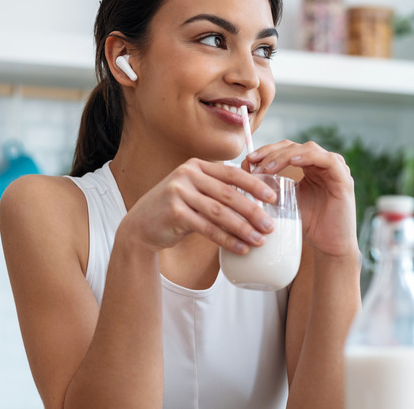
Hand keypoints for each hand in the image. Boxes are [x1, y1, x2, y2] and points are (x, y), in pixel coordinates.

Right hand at [119, 159, 276, 253]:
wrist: (140, 226)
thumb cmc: (175, 210)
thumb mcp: (195, 192)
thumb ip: (217, 191)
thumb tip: (257, 201)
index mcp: (197, 165)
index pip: (232, 173)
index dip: (255, 184)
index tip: (273, 197)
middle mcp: (187, 174)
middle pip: (228, 194)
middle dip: (253, 211)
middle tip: (270, 225)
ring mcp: (178, 192)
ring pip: (220, 212)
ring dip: (243, 228)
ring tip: (260, 240)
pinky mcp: (174, 212)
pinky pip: (208, 228)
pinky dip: (227, 240)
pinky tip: (241, 248)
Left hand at [243, 140, 357, 257]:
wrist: (329, 247)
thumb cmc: (308, 225)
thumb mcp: (284, 203)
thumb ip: (270, 187)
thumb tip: (246, 173)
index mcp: (309, 167)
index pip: (286, 149)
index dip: (267, 151)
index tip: (249, 159)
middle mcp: (322, 164)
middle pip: (294, 146)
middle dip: (272, 152)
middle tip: (254, 162)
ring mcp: (335, 169)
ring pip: (308, 149)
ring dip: (285, 155)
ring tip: (267, 167)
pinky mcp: (344, 179)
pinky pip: (327, 160)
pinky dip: (309, 157)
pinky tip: (293, 162)